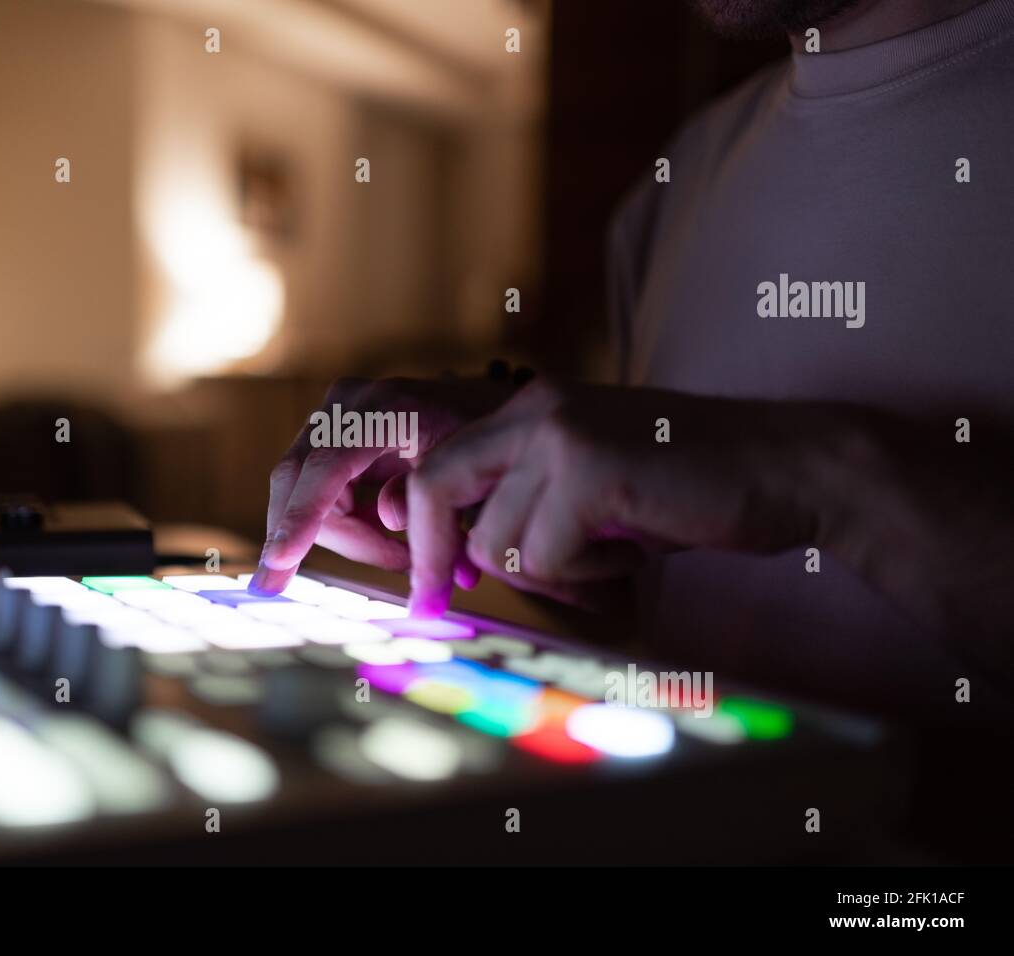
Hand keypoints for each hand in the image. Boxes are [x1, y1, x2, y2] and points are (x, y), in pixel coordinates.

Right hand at [250, 375, 514, 593]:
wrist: (482, 407)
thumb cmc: (479, 437)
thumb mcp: (464, 469)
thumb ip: (425, 497)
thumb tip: (389, 520)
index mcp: (383, 409)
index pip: (324, 468)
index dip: (300, 516)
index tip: (278, 561)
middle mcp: (344, 407)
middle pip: (300, 486)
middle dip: (315, 541)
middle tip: (351, 575)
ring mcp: (331, 420)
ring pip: (303, 497)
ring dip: (351, 537)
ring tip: (405, 554)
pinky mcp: (328, 440)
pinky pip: (317, 496)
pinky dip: (350, 527)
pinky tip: (389, 540)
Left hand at [405, 379, 821, 614]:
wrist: (788, 469)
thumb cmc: (694, 489)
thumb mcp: (595, 489)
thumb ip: (530, 506)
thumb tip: (462, 557)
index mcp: (533, 407)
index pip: (439, 465)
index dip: (424, 530)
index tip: (430, 586)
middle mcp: (536, 409)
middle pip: (433, 488)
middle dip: (434, 557)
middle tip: (438, 604)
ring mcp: (560, 434)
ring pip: (496, 541)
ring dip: (551, 573)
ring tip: (612, 557)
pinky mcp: (589, 471)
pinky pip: (545, 558)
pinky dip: (587, 577)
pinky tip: (633, 556)